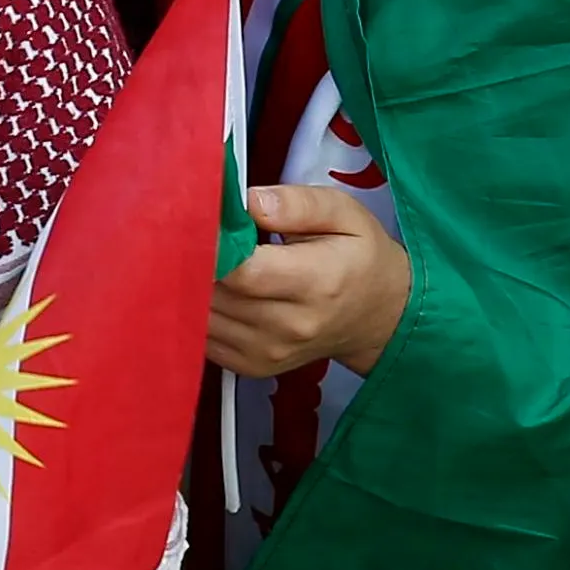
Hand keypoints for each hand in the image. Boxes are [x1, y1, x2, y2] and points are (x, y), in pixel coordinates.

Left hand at [213, 181, 410, 378]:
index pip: (242, 271)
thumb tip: (249, 202)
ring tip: (207, 262)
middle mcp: (290, 325)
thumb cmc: (358, 257)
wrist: (377, 315)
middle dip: (196, 263)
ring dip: (192, 288)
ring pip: (202, 317)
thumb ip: (297, 204)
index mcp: (315, 282)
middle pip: (216, 294)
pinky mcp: (253, 366)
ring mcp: (269, 352)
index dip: (211, 247)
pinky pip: (203, 339)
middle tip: (195, 237)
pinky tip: (214, 291)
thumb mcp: (344, 214)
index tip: (201, 223)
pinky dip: (197, 314)